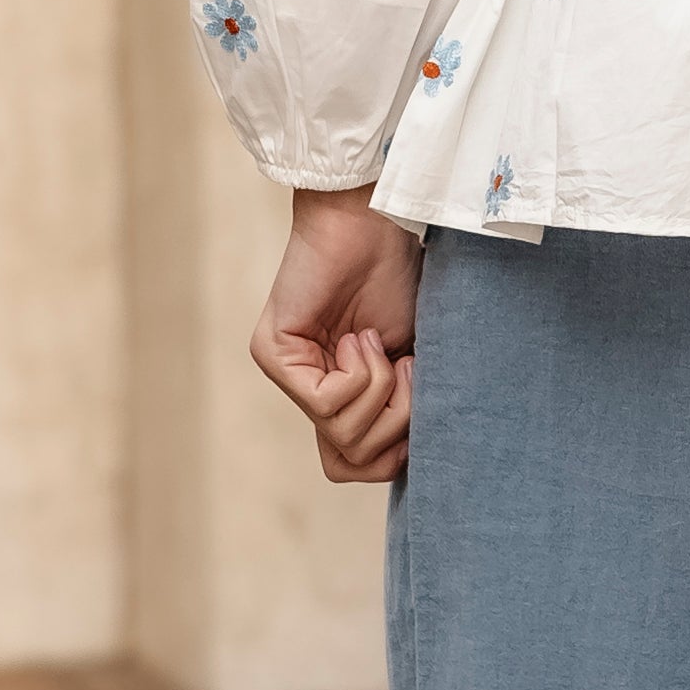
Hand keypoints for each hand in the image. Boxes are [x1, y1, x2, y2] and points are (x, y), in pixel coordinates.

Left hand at [252, 188, 421, 485]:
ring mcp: (286, 375)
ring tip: (380, 342)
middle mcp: (306, 391)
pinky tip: (361, 335)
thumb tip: (407, 459)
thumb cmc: (402, 281)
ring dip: (383, 389)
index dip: (397, 449)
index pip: (356, 466)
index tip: (417, 393)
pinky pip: (327, 404)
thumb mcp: (416, 364)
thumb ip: (406, 412)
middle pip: (355, 459)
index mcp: (340, 396)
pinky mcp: (272, 354)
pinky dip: (363, 373)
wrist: (379, 223)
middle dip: (398, 420)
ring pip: (345, 436)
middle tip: (405, 366)